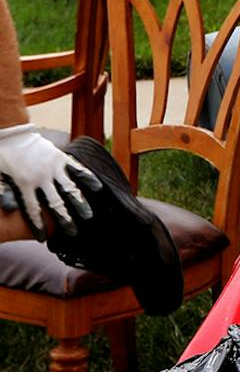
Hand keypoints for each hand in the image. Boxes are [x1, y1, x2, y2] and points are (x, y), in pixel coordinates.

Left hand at [0, 125, 95, 239]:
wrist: (12, 133)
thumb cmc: (2, 156)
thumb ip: (4, 192)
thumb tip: (9, 209)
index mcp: (24, 184)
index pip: (33, 210)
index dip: (38, 225)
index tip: (43, 238)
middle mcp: (42, 178)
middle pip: (55, 203)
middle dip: (65, 219)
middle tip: (74, 232)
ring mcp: (53, 167)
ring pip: (70, 188)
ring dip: (80, 203)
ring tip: (89, 216)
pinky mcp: (61, 157)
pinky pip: (77, 169)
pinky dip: (88, 178)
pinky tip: (98, 188)